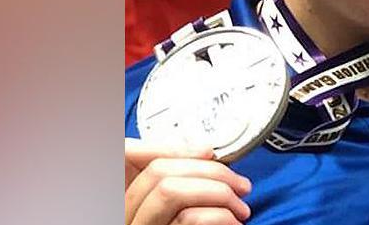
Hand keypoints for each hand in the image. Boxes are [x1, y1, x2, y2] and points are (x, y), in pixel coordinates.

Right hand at [125, 138, 252, 224]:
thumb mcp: (176, 211)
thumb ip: (179, 185)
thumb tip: (204, 153)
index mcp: (128, 203)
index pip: (139, 159)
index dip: (176, 150)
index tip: (210, 153)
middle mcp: (127, 217)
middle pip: (159, 172)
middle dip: (209, 170)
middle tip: (241, 185)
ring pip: (170, 191)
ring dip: (217, 191)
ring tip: (241, 208)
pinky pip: (190, 220)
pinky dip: (221, 216)